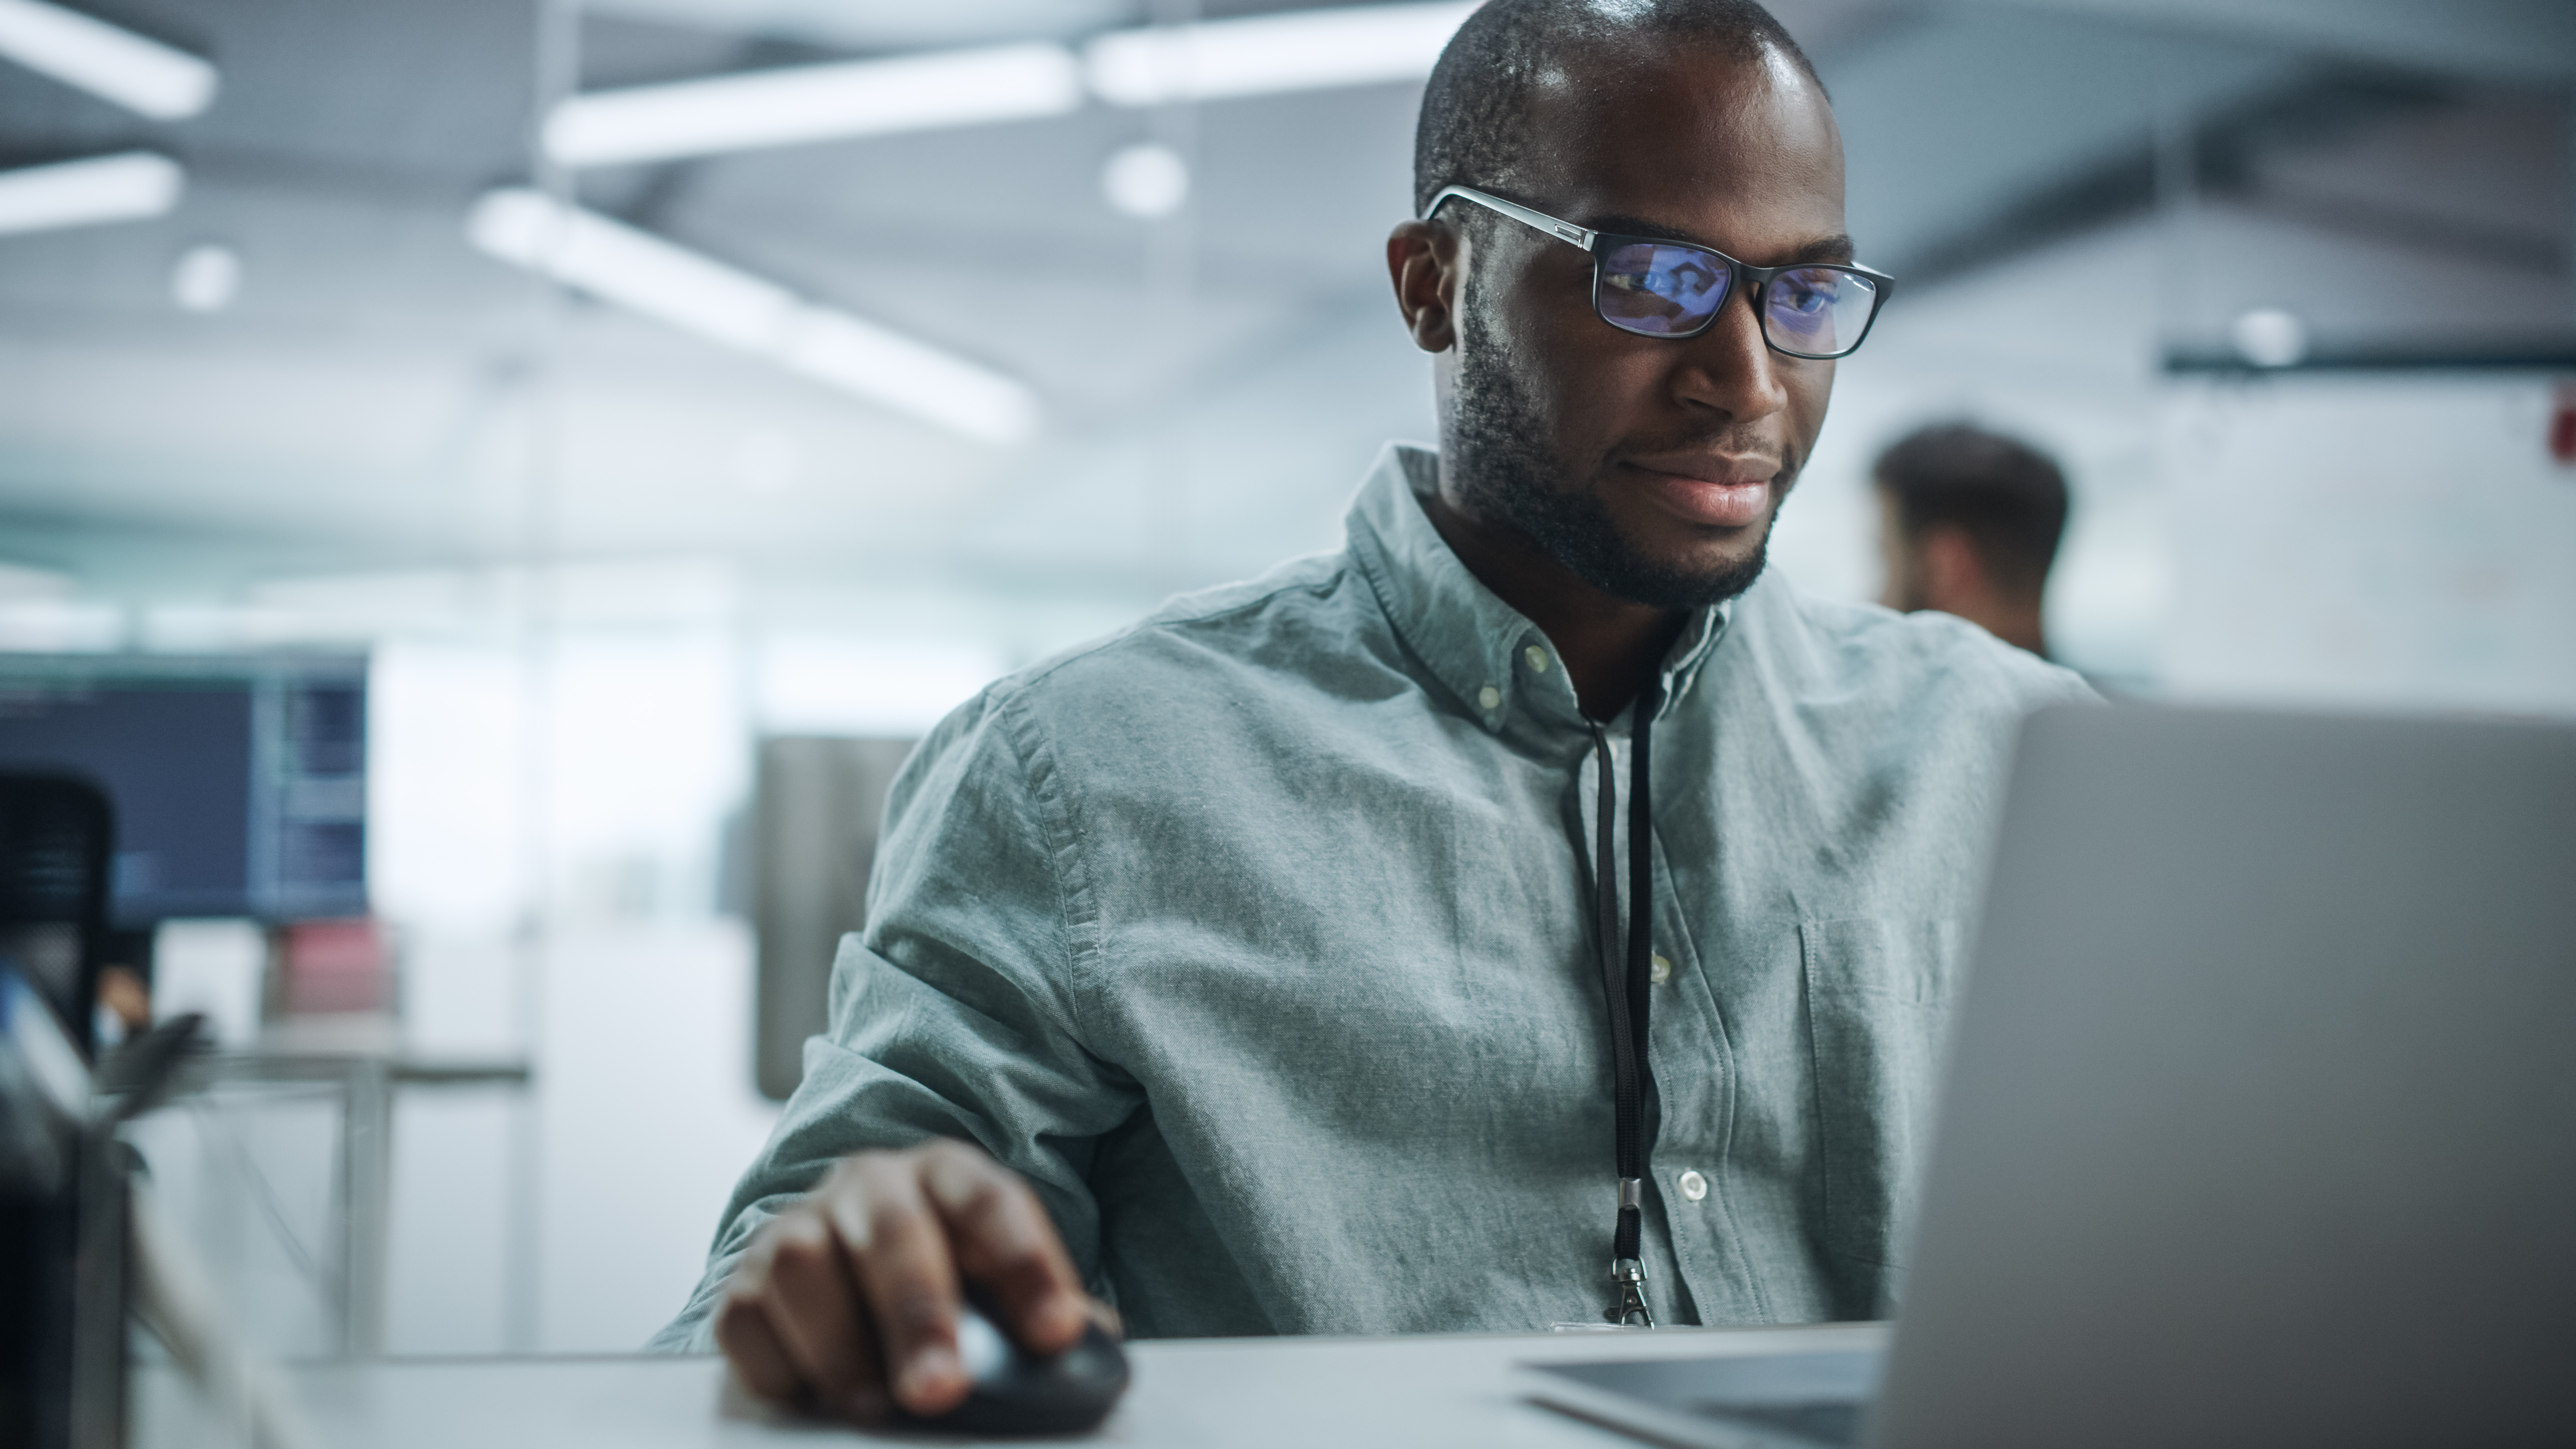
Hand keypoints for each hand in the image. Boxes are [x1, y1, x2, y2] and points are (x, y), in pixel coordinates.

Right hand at [714, 1140, 1104, 1421]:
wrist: (851, 1283)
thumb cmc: (952, 1291)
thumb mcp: (1004, 1293)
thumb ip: (1046, 1318)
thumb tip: (1091, 1350)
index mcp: (948, 1177)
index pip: (992, 1203)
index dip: (1026, 1266)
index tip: (1055, 1335)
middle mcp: (869, 1186)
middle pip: (892, 1229)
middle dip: (917, 1312)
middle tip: (940, 1390)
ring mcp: (798, 1227)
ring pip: (801, 1263)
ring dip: (840, 1345)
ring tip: (876, 1409)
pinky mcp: (743, 1283)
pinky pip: (746, 1318)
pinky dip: (778, 1368)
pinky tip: (816, 1403)